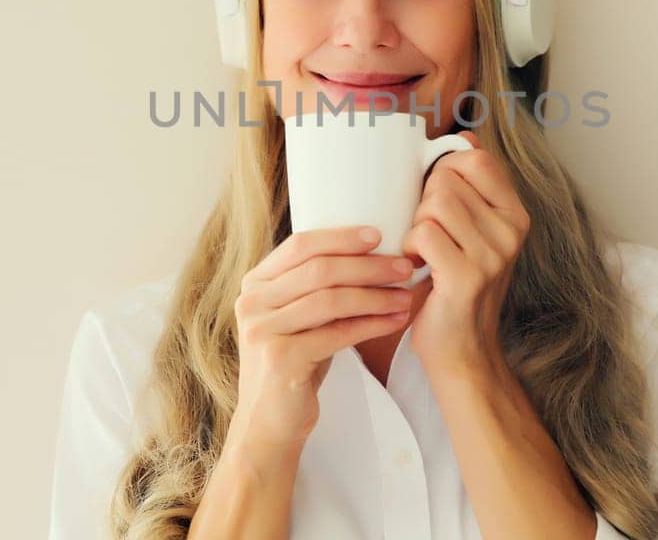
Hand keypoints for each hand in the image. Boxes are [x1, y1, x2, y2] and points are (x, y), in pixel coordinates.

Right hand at [231, 226, 417, 452]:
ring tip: (406, 295)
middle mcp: (252, 302)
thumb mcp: (297, 318)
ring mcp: (263, 330)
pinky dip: (371, 325)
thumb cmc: (294, 364)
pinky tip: (394, 321)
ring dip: (375, 295)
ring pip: (330, 300)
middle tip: (403, 267)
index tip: (379, 235)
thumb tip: (371, 251)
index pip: (300, 245)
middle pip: (319, 270)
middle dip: (368, 266)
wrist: (270, 422)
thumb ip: (314, 286)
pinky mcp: (281, 358)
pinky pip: (336, 333)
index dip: (341, 236)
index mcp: (255, 283)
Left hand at [402, 130, 531, 375]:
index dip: (444, 170)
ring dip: (414, 226)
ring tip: (422, 252)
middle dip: (423, 203)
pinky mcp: (468, 275)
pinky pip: (423, 233)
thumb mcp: (473, 234)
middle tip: (427, 236)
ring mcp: (493, 253)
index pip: (476, 158)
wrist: (462, 351)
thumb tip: (456, 140)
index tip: (435, 198)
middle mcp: (511, 230)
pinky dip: (409, 248)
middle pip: (447, 180)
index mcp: (514, 213)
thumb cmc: (455, 288)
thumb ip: (468, 192)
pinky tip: (417, 268)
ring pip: (433, 203)